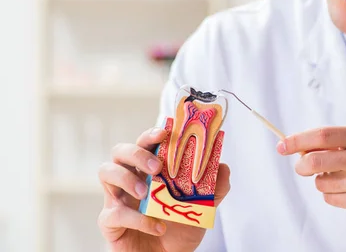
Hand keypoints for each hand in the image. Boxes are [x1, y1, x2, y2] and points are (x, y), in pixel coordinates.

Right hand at [98, 127, 230, 251]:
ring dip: (127, 178)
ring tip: (147, 193)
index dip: (152, 134)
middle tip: (157, 166)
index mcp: (150, 170)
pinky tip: (157, 226)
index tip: (165, 132)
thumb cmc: (180, 230)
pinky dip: (137, 219)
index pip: (146, 143)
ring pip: (106, 171)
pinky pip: (113, 213)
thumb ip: (215, 188)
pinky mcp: (109, 222)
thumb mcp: (203, 208)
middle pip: (120, 150)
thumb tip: (224, 167)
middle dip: (138, 153)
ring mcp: (117, 198)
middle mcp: (130, 178)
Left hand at [276, 126, 345, 234]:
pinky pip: (331, 198)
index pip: (321, 136)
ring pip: (321, 182)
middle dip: (301, 165)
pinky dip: (332, 194)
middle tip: (302, 166)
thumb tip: (303, 147)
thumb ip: (340, 141)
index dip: (297, 140)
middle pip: (314, 161)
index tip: (282, 145)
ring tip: (340, 176)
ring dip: (321, 180)